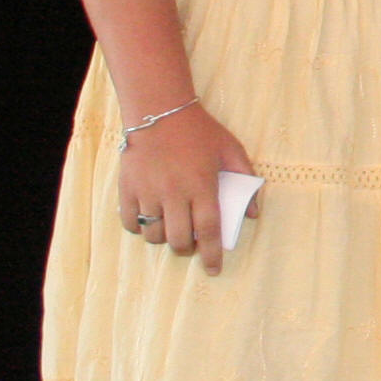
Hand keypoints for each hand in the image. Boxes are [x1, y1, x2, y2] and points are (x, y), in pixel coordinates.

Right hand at [118, 103, 257, 274]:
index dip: (212, 254)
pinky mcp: (127, 189)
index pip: (209, 231)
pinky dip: (140, 227)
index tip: (214, 269)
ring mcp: (148, 192)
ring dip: (164, 238)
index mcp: (202, 185)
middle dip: (187, 249)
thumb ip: (245, 178)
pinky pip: (131, 223)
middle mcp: (174, 193)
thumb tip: (253, 213)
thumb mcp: (230, 149)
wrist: (159, 111)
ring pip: (154, 235)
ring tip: (171, 227)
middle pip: (179, 239)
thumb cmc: (199, 131)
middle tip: (191, 243)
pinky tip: (148, 218)